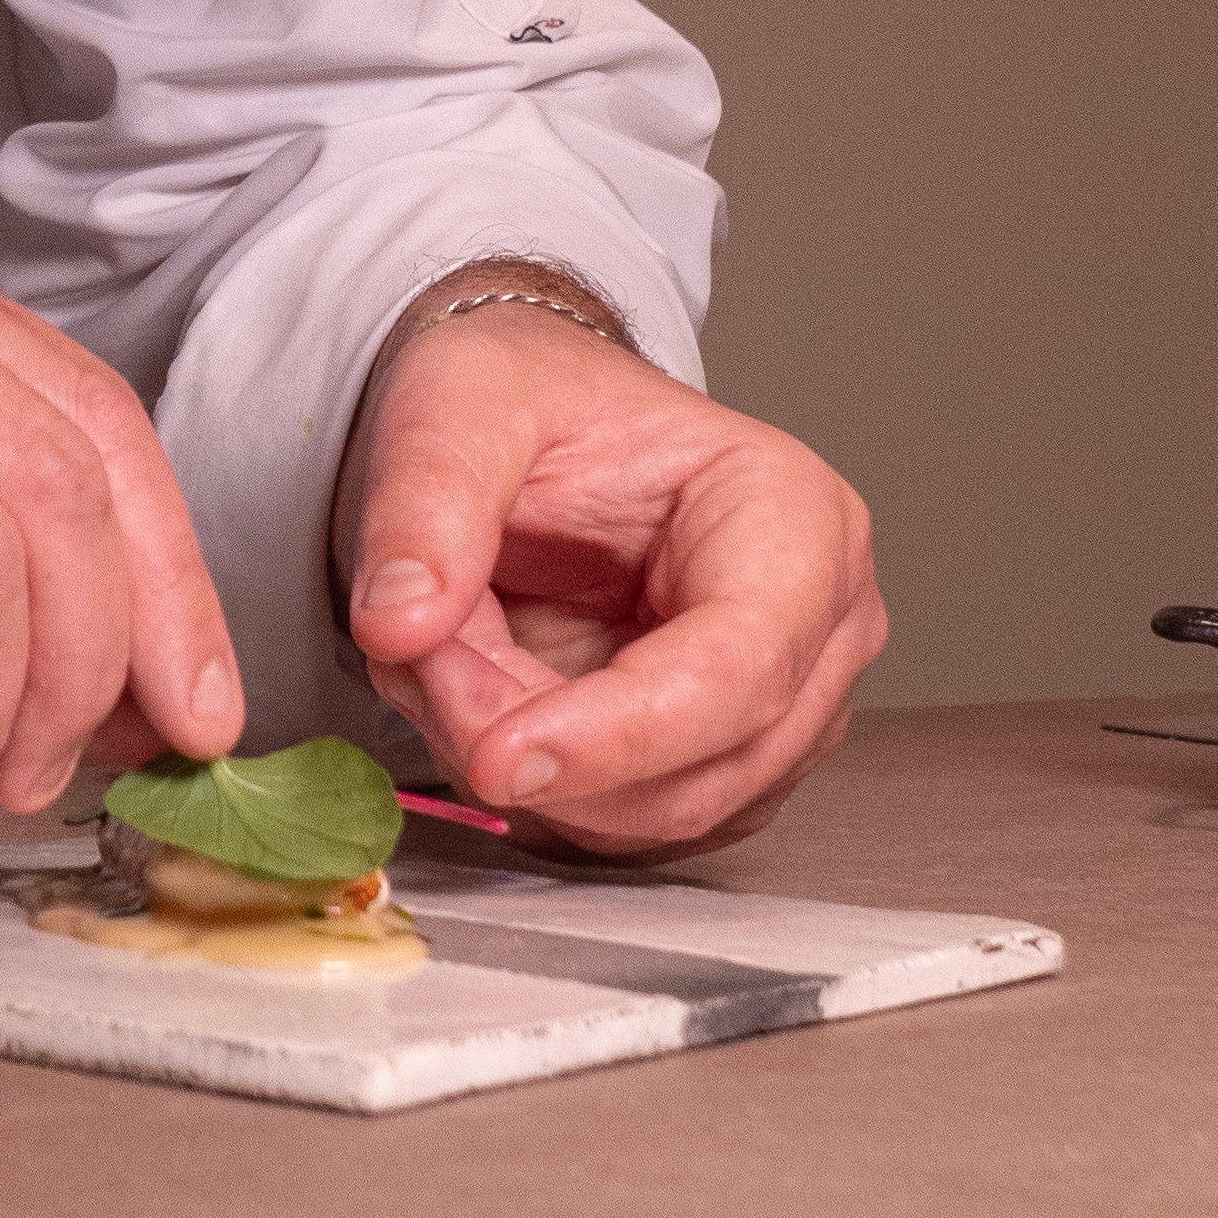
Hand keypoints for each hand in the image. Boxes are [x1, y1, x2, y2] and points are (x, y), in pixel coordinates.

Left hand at [337, 305, 884, 853]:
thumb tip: (399, 624)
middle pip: (699, 765)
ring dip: (521, 759)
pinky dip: (532, 780)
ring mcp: (785, 709)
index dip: (617, 733)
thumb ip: (424, 508)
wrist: (532, 424)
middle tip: (419, 661)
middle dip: (536, 737)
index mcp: (794, 515)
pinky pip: (622, 821)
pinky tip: (479, 692)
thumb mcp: (456, 405)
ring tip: (441, 650)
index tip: (496, 753)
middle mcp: (818, 626)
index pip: (738, 667)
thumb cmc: (529, 396)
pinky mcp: (724, 764)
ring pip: (652, 811)